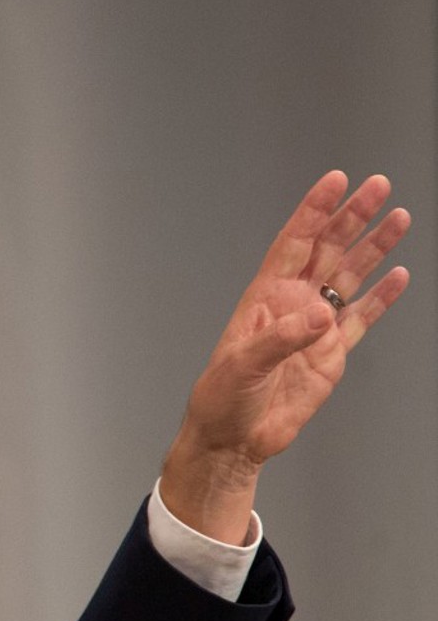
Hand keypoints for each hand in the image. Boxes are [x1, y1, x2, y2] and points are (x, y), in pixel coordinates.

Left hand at [161, 171, 411, 542]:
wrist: (235, 439)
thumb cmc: (222, 399)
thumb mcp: (243, 365)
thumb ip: (282, 338)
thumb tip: (322, 315)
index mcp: (264, 298)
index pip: (293, 244)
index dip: (313, 212)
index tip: (335, 182)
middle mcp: (292, 305)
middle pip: (327, 250)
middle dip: (352, 217)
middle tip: (378, 186)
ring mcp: (315, 327)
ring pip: (350, 277)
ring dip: (374, 247)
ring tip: (397, 217)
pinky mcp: (332, 353)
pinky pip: (362, 318)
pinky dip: (381, 297)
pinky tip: (398, 274)